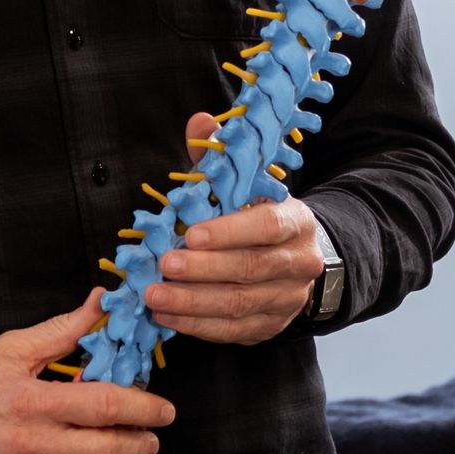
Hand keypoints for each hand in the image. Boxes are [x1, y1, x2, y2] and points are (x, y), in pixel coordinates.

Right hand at [0, 292, 173, 453]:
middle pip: (105, 452)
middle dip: (140, 446)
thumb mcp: (9, 348)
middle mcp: (26, 446)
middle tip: (149, 440)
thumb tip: (103, 303)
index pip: (106, 407)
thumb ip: (62, 329)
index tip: (163, 411)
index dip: (145, 409)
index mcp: (30, 400)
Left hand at [144, 112, 325, 345]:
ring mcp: (286, 299)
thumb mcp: (247, 183)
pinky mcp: (269, 326)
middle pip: (250, 268)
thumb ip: (221, 156)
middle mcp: (299, 263)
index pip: (268, 226)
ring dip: (192, 304)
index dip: (229, 232)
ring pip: (238, 304)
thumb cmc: (261, 216)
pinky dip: (197, 326)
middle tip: (164, 267)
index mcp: (296, 221)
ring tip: (154, 296)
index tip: (191, 234)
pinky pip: (233, 331)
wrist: (300, 258)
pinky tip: (167, 316)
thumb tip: (201, 121)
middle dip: (202, 270)